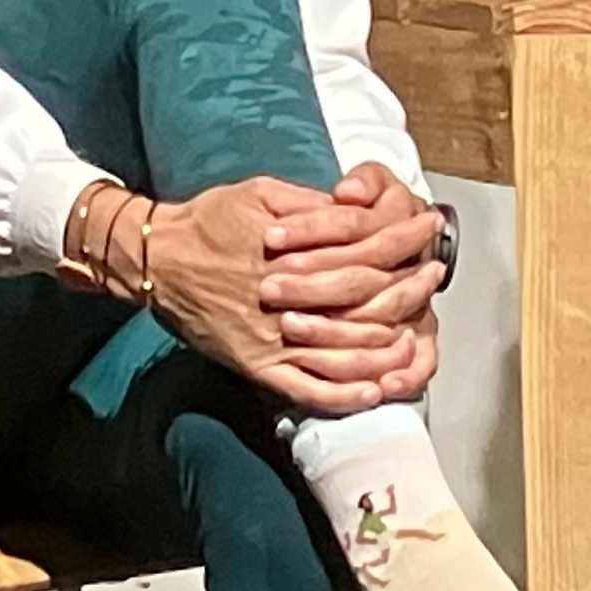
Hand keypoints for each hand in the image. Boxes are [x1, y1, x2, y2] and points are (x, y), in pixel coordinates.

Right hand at [127, 178, 421, 410]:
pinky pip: (306, 390)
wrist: (156, 259)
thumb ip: (310, 206)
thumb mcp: (261, 194)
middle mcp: (285, 301)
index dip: (401, 245)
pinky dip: (344, 396)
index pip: (362, 255)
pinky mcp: (257, 367)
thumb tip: (356, 208)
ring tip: (418, 340)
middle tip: (433, 280)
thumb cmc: (209, 220)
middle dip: (406, 294)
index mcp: (290, 255)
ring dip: (387, 351)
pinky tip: (374, 392)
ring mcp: (272, 341)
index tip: (426, 237)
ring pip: (343, 357)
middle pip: (362, 306)